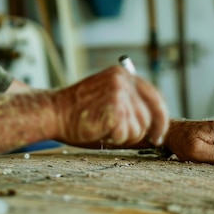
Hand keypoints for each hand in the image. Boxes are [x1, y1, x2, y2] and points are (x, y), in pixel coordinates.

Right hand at [52, 66, 169, 146]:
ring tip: (102, 127)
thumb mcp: (107, 98)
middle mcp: (123, 80)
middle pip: (148, 117)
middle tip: (114, 133)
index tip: (158, 136)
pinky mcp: (115, 108)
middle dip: (136, 131)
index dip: (160, 119)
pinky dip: (114, 138)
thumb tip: (157, 125)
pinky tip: (99, 130)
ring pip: (139, 128)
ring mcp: (119, 92)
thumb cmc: (78, 112)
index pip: (154, 97)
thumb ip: (129, 102)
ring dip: (123, 135)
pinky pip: (126, 134)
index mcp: (123, 74)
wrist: (53, 112)